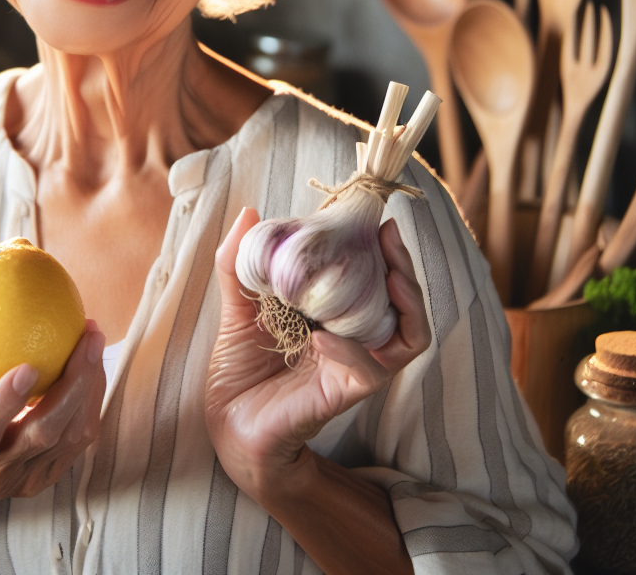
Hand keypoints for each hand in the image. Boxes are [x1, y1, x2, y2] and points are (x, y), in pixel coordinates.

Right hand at [0, 287, 105, 571]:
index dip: (6, 402)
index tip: (29, 365)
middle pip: (42, 434)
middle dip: (73, 385)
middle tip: (87, 337)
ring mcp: (25, 480)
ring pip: (71, 437)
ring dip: (90, 387)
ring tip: (94, 340)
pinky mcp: (49, 477)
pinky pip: (81, 437)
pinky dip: (91, 398)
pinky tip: (94, 362)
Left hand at [204, 208, 430, 506]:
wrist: (226, 424)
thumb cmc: (239, 366)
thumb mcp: (237, 306)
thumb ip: (238, 264)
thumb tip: (249, 212)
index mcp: (334, 314)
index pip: (377, 279)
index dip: (384, 250)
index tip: (376, 222)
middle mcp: (353, 338)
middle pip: (405, 303)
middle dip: (405, 267)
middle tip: (389, 236)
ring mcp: (353, 366)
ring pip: (408, 335)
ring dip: (407, 302)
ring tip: (390, 275)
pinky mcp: (342, 394)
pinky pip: (369, 371)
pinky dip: (353, 349)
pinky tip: (326, 335)